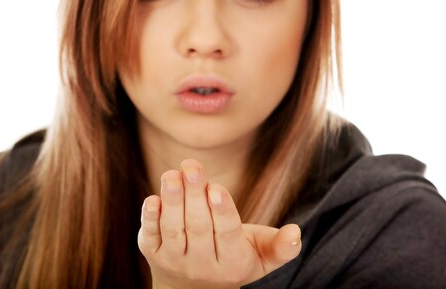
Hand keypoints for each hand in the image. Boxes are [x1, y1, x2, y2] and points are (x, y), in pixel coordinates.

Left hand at [137, 159, 301, 288]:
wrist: (194, 288)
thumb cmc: (234, 257)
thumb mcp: (261, 256)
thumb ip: (280, 247)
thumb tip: (296, 232)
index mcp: (232, 262)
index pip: (227, 234)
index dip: (221, 211)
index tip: (216, 189)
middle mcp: (202, 265)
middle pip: (198, 227)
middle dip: (194, 195)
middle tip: (192, 167)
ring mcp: (176, 261)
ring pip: (174, 229)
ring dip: (172, 201)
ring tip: (172, 174)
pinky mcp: (154, 255)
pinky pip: (151, 236)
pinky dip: (149, 218)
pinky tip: (153, 198)